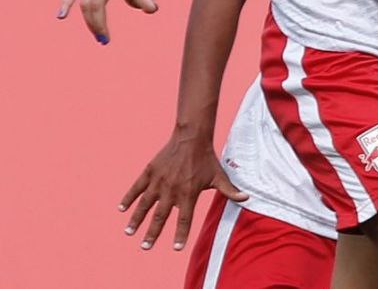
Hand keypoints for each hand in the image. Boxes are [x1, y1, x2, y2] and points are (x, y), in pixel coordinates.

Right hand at [119, 129, 247, 250]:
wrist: (192, 137)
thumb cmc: (207, 159)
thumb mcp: (219, 176)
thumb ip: (230, 191)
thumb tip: (247, 199)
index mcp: (188, 194)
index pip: (184, 219)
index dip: (181, 234)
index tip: (176, 248)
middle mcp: (172, 190)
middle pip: (160, 217)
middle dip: (152, 233)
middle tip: (146, 247)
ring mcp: (159, 181)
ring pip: (144, 205)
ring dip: (136, 219)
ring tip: (129, 232)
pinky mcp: (150, 172)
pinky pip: (136, 188)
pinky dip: (128, 198)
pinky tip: (121, 209)